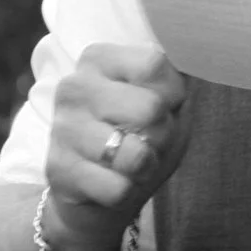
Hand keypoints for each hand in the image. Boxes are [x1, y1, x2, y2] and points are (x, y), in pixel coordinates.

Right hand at [45, 44, 192, 240]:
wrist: (100, 186)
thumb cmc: (140, 135)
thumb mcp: (165, 101)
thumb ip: (175, 81)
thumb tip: (192, 59)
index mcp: (99, 59)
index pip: (153, 64)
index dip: (173, 92)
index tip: (165, 104)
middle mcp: (74, 86)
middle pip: (150, 108)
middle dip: (162, 133)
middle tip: (148, 139)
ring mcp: (63, 127)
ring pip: (135, 154)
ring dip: (145, 166)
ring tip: (132, 162)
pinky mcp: (58, 169)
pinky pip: (117, 188)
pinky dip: (126, 191)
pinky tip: (114, 181)